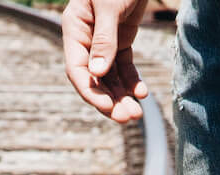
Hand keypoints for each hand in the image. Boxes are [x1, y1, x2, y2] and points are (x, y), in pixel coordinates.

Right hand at [62, 0, 149, 122]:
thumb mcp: (109, 5)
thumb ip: (104, 39)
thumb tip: (98, 74)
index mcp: (75, 29)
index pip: (77, 70)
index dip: (91, 92)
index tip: (108, 109)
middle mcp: (86, 40)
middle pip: (95, 80)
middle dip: (110, 101)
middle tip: (130, 117)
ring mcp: (103, 42)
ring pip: (110, 79)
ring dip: (122, 97)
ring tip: (137, 113)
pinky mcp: (120, 41)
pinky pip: (124, 69)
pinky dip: (133, 83)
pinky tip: (143, 93)